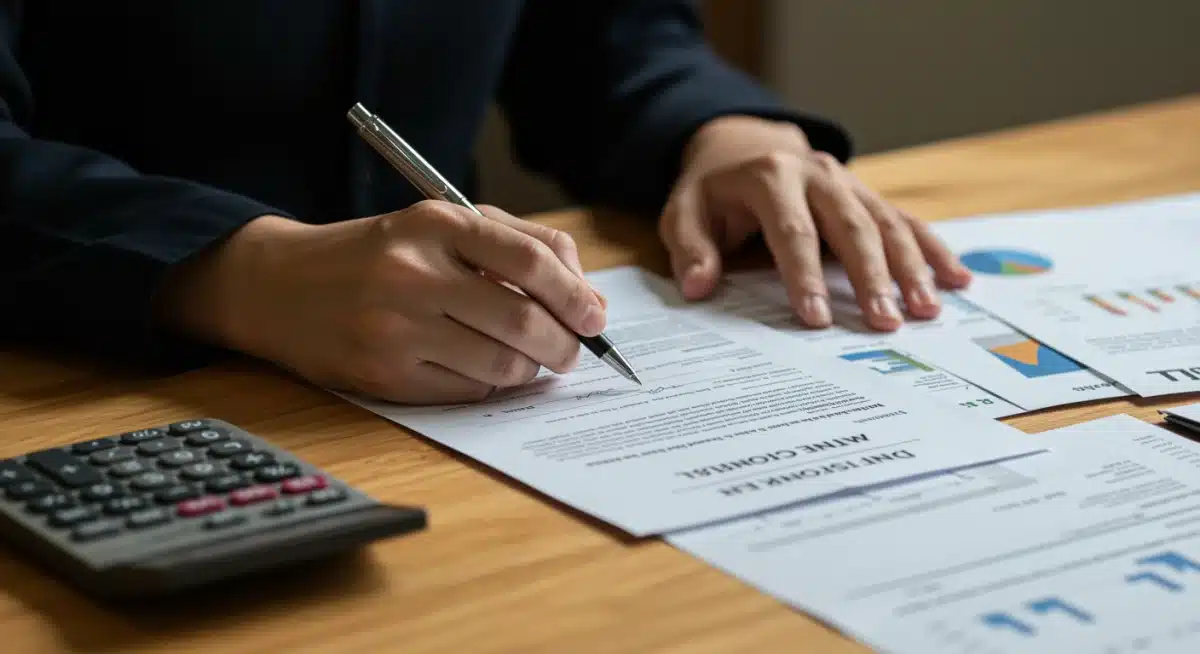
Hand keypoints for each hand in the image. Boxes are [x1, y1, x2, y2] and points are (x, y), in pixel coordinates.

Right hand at [158, 201, 605, 403]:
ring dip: (531, 369)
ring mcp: (395, 329)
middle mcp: (413, 274)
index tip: (595, 318)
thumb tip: (587, 298)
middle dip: (565, 345)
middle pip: (522, 320)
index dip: (575, 294)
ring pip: (501, 363)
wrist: (279, 286)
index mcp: (433, 225)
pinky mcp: (384, 376)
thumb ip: (518, 245)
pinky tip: (486, 369)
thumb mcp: (440, 225)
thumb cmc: (377, 254)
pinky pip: (467, 390)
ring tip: (531, 360)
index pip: (529, 260)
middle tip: (572, 351)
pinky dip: (492, 384)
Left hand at [659, 115, 971, 329]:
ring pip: (887, 224)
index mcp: (771, 177)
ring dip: (911, 267)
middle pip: (851, 227)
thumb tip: (699, 287)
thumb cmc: (713, 191)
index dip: (805, 276)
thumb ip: (691, 248)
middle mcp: (818, 174)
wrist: (743, 146)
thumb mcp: (684, 212)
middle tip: (885, 322)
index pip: (793, 232)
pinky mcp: (868, 195)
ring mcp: (849, 183)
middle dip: (871, 277)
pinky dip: (933, 250)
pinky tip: (957, 280)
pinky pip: (906, 221)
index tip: (816, 319)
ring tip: (926, 310)